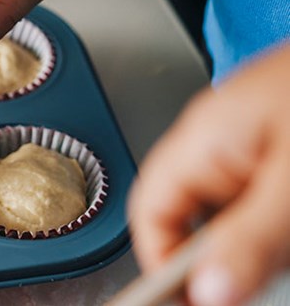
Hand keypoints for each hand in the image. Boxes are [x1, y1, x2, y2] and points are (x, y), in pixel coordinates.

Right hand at [128, 43, 289, 305]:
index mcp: (205, 139)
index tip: (203, 301)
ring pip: (248, 216)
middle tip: (273, 269)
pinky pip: (278, 201)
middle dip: (239, 254)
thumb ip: (253, 236)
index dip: (166, 265)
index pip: (152, 213)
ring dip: (279, 241)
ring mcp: (262, 142)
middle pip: (201, 220)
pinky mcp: (287, 147)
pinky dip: (289, 223)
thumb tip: (209, 291)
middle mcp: (225, 140)